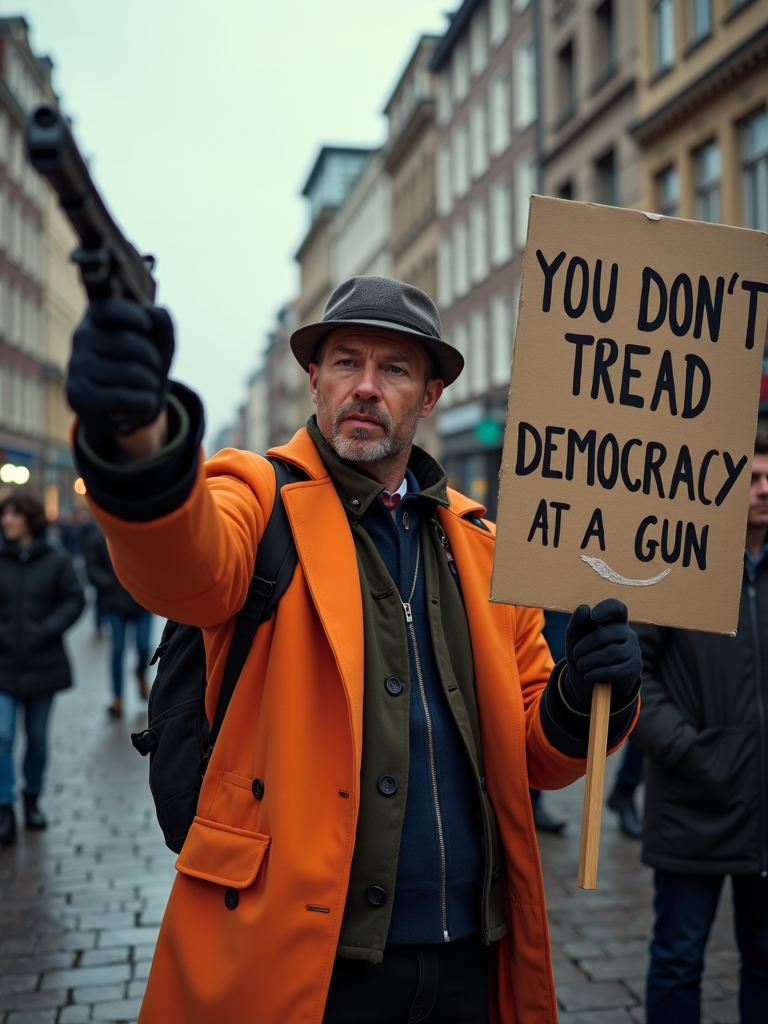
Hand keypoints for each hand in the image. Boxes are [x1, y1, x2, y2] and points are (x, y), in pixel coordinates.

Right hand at [66, 297, 174, 435]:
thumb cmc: (142, 369)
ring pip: (132, 373)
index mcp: (97, 316)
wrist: (123, 411)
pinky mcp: (78, 395)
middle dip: (152, 361)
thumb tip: (153, 312)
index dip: (136, 317)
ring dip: (150, 385)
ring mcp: (76, 365)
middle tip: (149, 370)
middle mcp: (81, 336)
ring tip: (140, 388)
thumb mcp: (159, 344)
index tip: (146, 327)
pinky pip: (125, 397)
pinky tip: (137, 404)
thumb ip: (163, 322)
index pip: (112, 308)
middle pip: (130, 344)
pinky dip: (145, 403)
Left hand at [564, 599, 640, 713]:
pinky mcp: (633, 669)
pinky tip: (587, 675)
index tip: (593, 616)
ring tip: (581, 666)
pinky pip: (615, 670)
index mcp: (614, 621)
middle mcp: (627, 634)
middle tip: (576, 654)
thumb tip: (585, 608)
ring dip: (590, 660)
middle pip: (608, 634)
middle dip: (587, 644)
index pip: (617, 608)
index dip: (606, 609)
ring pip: (612, 652)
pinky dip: (597, 673)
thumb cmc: (584, 652)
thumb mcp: (576, 636)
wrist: (589, 682)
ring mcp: (633, 651)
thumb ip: (577, 622)